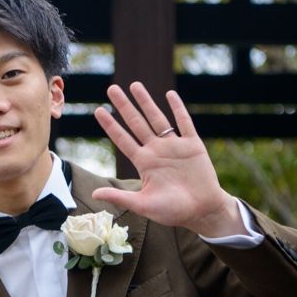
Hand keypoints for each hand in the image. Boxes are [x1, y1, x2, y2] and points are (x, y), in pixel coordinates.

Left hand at [92, 82, 243, 236]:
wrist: (202, 211)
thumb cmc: (172, 211)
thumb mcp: (142, 205)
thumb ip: (119, 197)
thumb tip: (93, 194)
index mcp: (144, 163)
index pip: (122, 139)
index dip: (110, 125)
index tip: (98, 110)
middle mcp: (156, 150)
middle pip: (136, 123)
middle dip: (124, 106)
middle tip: (111, 89)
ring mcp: (174, 146)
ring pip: (157, 119)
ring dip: (146, 102)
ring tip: (134, 85)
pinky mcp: (193, 145)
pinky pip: (184, 123)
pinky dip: (178, 109)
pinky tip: (169, 95)